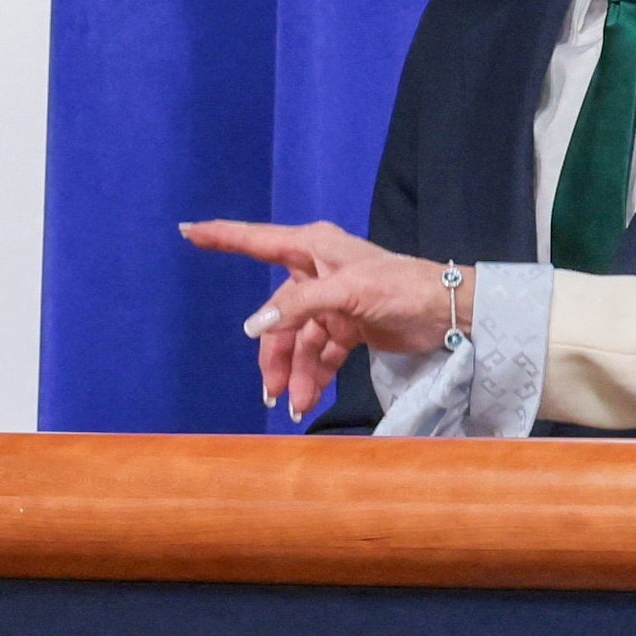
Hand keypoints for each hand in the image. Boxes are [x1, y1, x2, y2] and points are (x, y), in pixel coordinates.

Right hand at [180, 219, 459, 422]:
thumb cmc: (400, 287)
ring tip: (293, 404)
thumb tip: (254, 327)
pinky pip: (319, 353)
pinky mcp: (346, 326)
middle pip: (276, 314)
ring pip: (296, 340)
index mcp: (312, 249)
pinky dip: (314, 376)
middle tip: (269, 390)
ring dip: (294, 372)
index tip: (186, 231)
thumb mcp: (347, 292)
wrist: (448, 314)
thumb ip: (297, 307)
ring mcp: (330, 302)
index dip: (221, 236)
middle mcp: (316, 272)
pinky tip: (308, 399)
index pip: (256, 240)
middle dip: (272, 353)